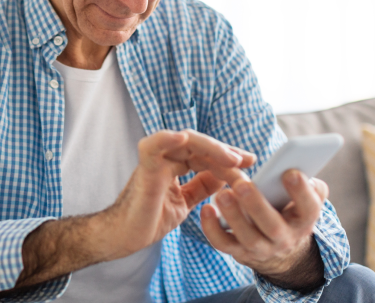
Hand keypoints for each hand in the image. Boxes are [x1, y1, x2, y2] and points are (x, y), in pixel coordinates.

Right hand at [104, 129, 255, 258]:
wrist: (126, 237)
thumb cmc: (150, 219)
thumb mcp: (185, 201)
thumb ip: (202, 186)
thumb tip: (224, 177)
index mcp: (174, 164)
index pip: (205, 153)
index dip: (227, 156)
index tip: (249, 162)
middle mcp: (165, 157)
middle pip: (199, 144)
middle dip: (225, 151)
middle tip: (246, 160)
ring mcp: (154, 160)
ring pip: (185, 141)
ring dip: (211, 148)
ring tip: (231, 159)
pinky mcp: (144, 168)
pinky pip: (153, 146)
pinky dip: (167, 138)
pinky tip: (184, 138)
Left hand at [201, 169, 328, 283]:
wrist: (278, 248)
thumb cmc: (288, 210)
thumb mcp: (303, 199)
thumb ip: (306, 183)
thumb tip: (299, 165)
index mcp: (304, 220)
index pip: (309, 208)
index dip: (301, 192)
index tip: (290, 172)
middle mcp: (285, 238)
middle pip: (273, 226)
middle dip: (257, 204)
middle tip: (242, 184)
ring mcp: (261, 248)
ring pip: (248, 236)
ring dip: (233, 215)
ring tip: (222, 194)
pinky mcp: (239, 251)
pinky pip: (224, 243)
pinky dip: (212, 229)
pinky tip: (206, 209)